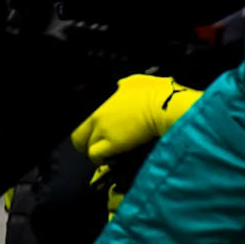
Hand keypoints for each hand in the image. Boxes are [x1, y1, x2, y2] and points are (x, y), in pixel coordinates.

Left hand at [69, 73, 202, 162]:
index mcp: (101, 101)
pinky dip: (101, 160)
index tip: (97, 134)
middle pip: (78, 134)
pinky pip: (96, 155)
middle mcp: (97, 115)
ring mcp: (102, 129)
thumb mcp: (134, 82)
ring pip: (85, 146)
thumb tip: (121, 87)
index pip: (82, 118)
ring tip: (107, 157)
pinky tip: (111, 160)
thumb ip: (122, 87)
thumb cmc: (156, 92)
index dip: (89, 129)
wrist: (166, 106)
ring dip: (94, 153)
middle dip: (85, 144)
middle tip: (97, 148)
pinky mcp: (111, 143)